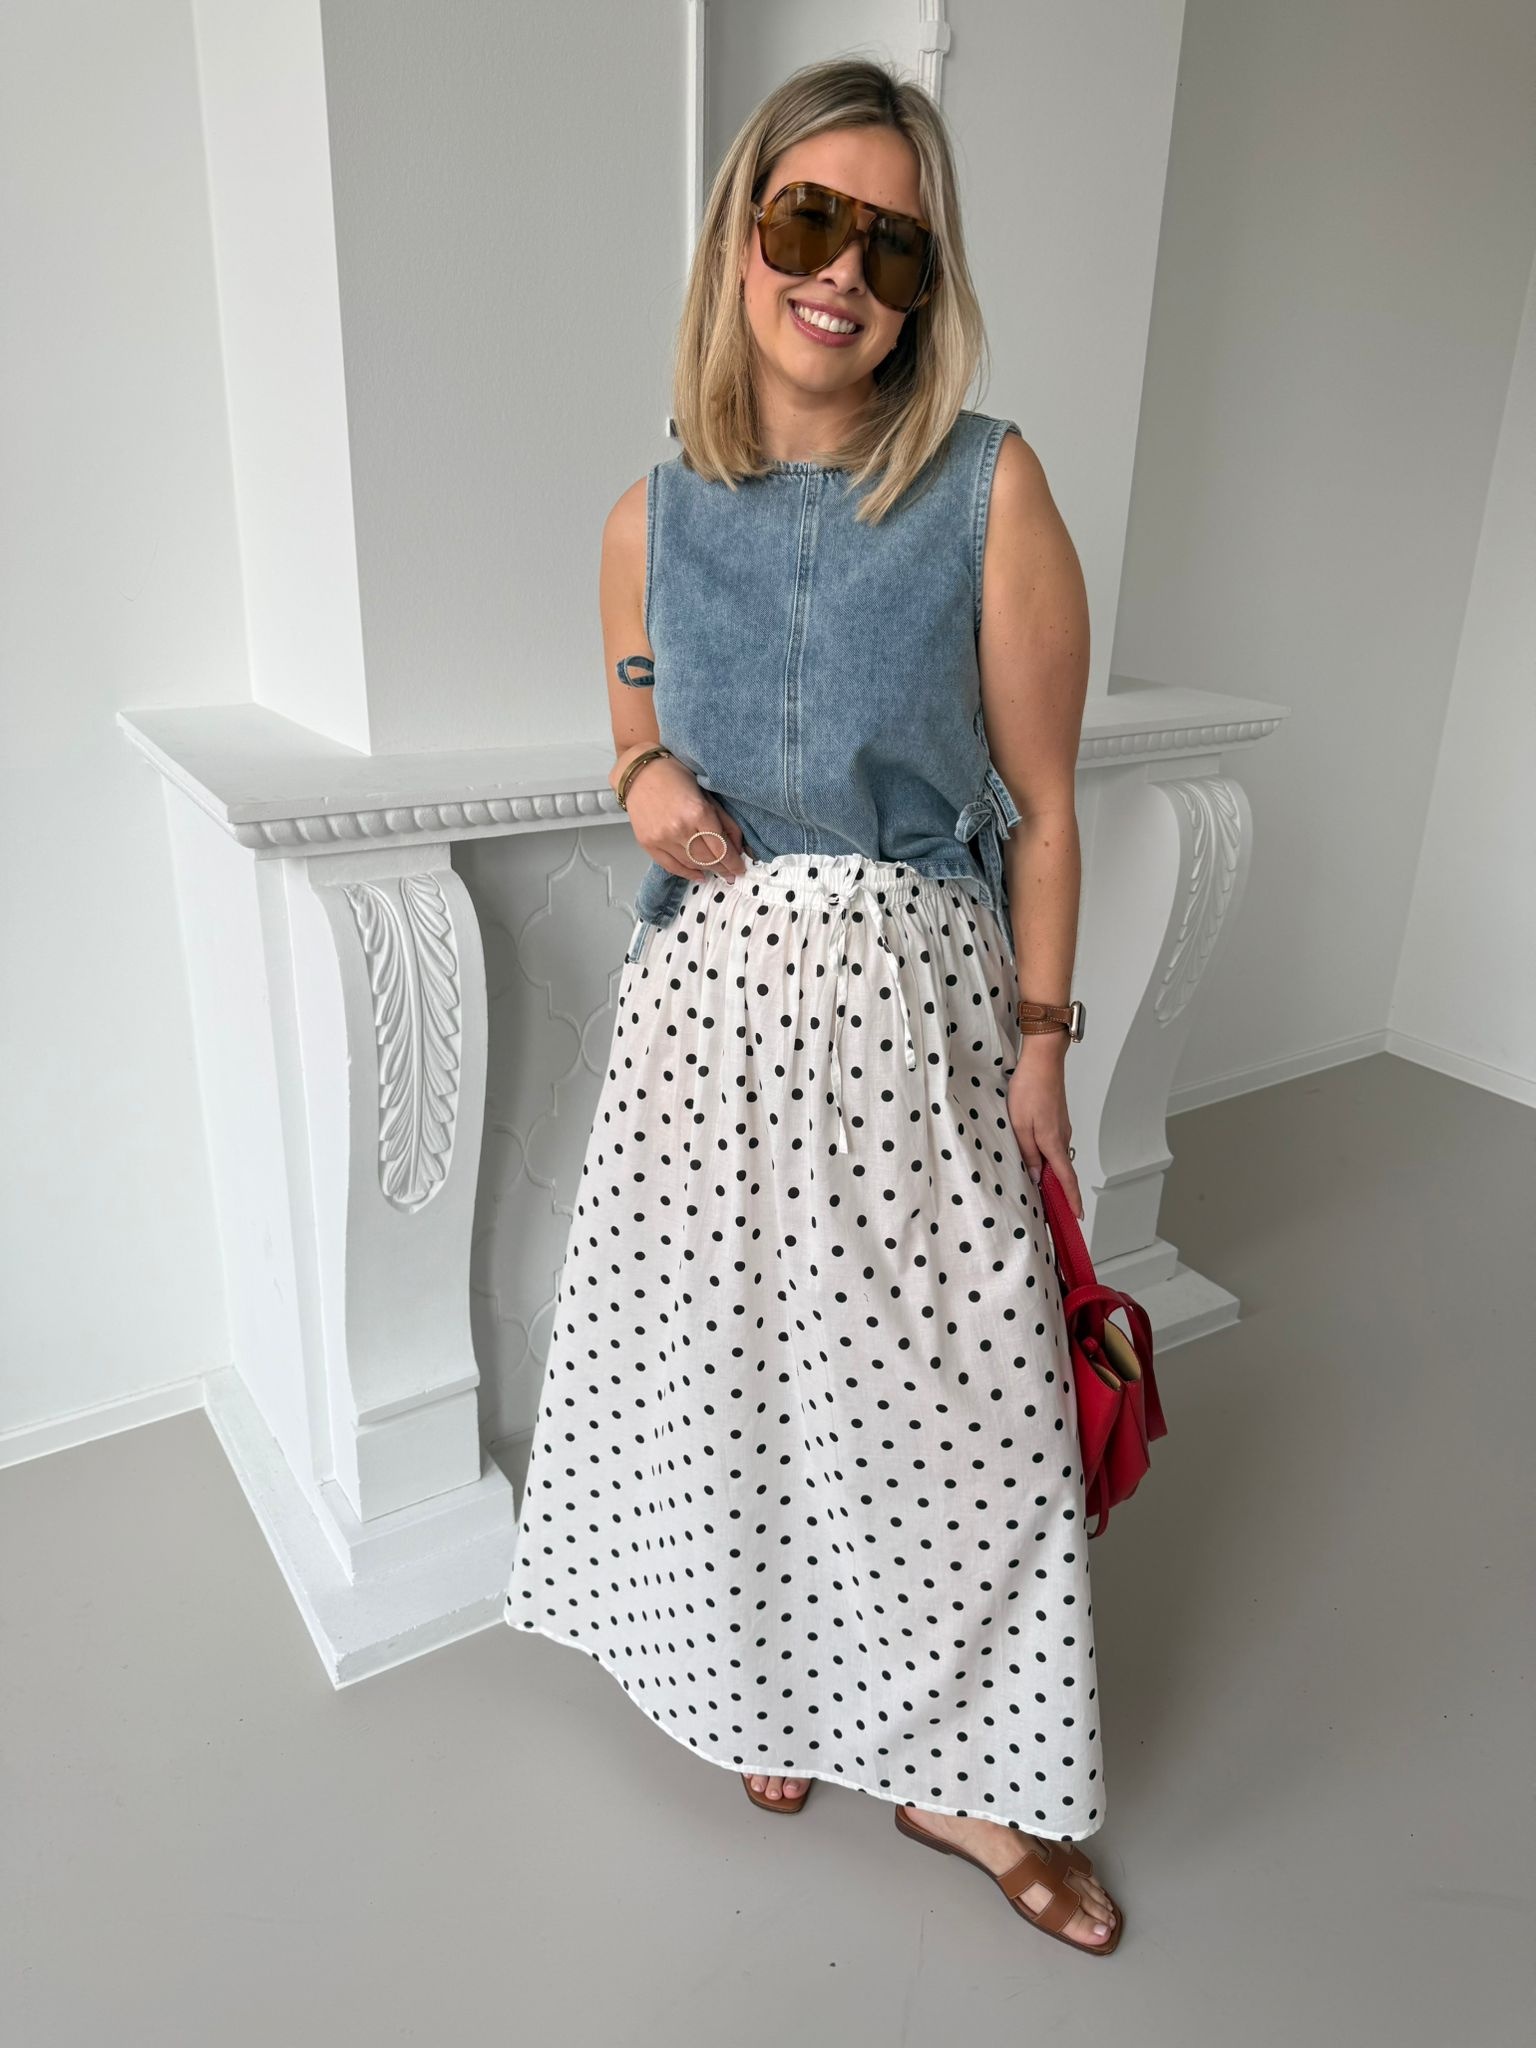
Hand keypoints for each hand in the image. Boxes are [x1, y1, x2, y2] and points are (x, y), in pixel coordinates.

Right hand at [623, 753, 750, 884]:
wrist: (640, 773)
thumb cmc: (675, 776)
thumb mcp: (707, 794)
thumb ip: (724, 821)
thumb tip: (738, 847)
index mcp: (698, 812)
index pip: (721, 848)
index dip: (733, 863)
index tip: (740, 868)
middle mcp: (679, 829)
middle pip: (708, 859)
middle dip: (723, 868)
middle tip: (731, 873)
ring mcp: (662, 839)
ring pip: (691, 864)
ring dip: (707, 870)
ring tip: (716, 871)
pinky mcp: (648, 844)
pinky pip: (671, 866)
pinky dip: (687, 873)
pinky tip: (698, 875)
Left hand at [1006, 1039, 1082, 1218]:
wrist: (1042, 1060)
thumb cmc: (1029, 1088)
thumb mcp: (1019, 1125)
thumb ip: (1027, 1153)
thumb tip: (1034, 1175)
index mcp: (1053, 1142)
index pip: (1066, 1178)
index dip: (1072, 1198)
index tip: (1077, 1215)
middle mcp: (1062, 1136)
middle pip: (1063, 1170)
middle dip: (1061, 1192)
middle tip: (1055, 1210)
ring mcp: (1061, 1127)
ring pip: (1057, 1156)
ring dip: (1052, 1173)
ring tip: (1042, 1188)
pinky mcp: (1057, 1119)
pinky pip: (1054, 1144)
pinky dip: (1048, 1156)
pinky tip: (1036, 1158)